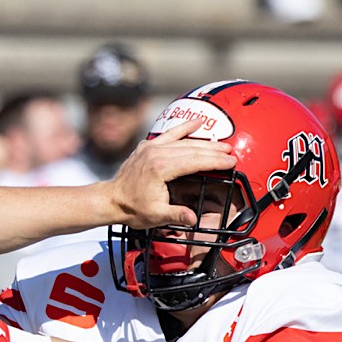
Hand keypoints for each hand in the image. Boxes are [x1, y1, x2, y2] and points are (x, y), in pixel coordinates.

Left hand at [107, 119, 237, 228]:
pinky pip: (169, 134)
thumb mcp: (155, 216)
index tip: (231, 162)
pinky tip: (197, 123)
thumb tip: (194, 219)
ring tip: (221, 143)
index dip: (215, 162)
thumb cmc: (131, 208)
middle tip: (231, 152)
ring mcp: (152, 147)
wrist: (110, 199)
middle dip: (214, 150)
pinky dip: (184, 128)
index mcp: (161, 169)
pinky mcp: (148, 146)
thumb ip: (176, 215)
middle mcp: (157, 153)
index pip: (195, 161)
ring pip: (183, 140)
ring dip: (204, 141)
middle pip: (193, 149)